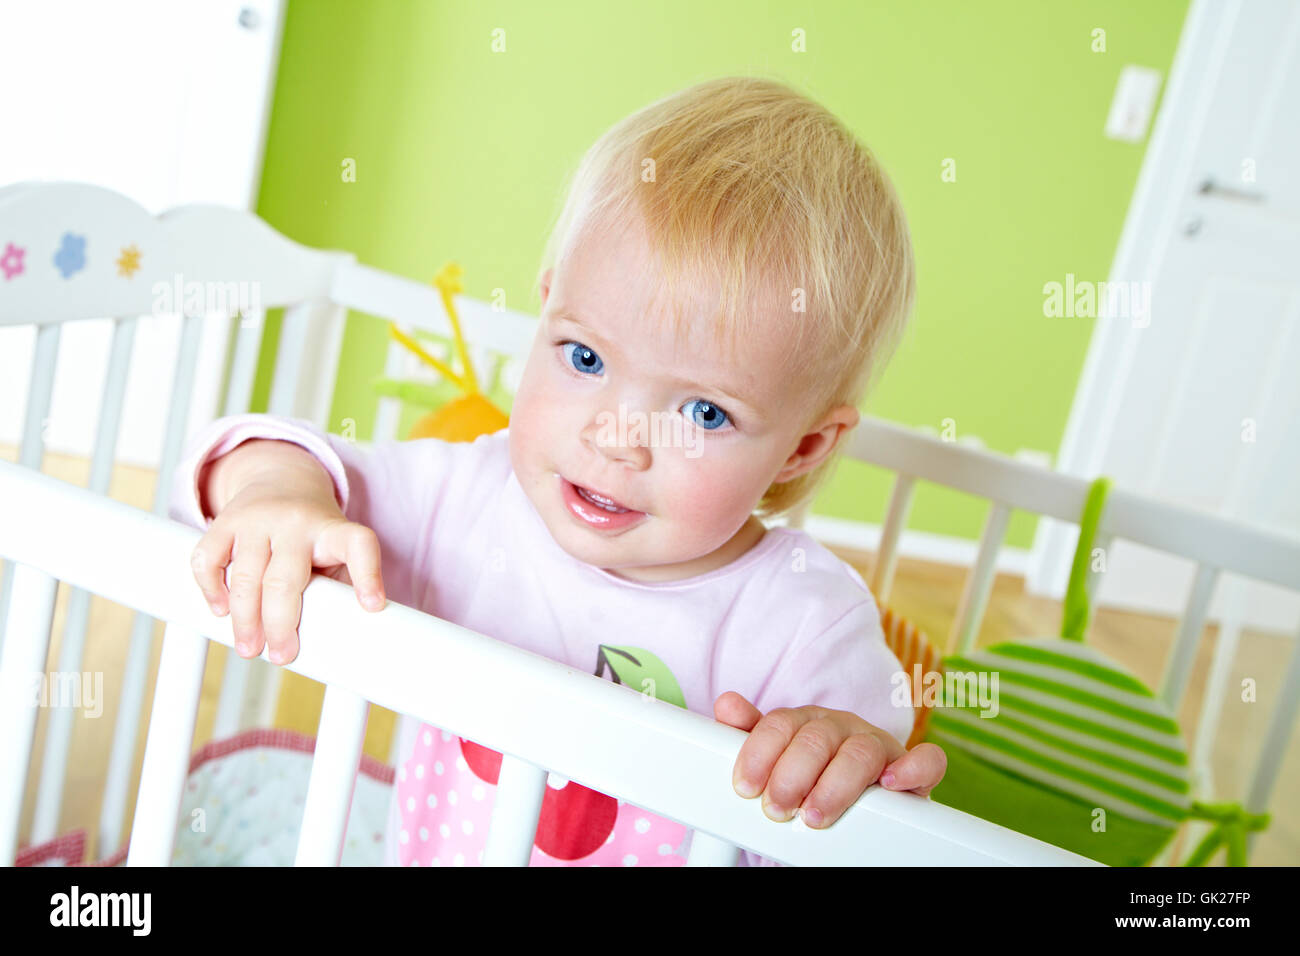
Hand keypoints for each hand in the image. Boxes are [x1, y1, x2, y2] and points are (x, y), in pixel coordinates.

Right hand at [190, 477, 386, 665]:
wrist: (282, 478)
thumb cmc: (312, 531)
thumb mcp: (334, 550)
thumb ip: (333, 585)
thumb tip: (332, 640)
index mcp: (332, 530)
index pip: (358, 545)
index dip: (367, 575)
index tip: (373, 606)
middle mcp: (295, 522)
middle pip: (284, 581)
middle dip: (280, 625)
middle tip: (281, 656)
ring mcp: (257, 519)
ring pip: (244, 576)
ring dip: (245, 619)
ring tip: (249, 648)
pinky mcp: (225, 521)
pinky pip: (208, 560)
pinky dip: (211, 590)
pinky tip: (221, 610)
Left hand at [714, 691, 946, 827]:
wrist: (854, 802)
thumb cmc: (810, 778)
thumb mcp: (776, 758)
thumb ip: (752, 736)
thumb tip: (726, 705)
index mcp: (807, 722)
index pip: (780, 725)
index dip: (760, 754)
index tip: (747, 787)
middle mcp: (843, 728)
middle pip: (816, 739)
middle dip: (791, 776)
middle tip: (777, 808)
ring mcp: (879, 746)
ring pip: (862, 751)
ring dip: (837, 784)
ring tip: (815, 814)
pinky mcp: (912, 770)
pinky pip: (926, 760)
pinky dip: (912, 769)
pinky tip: (890, 785)